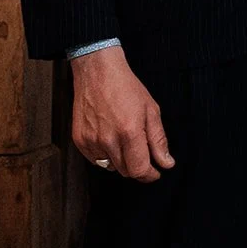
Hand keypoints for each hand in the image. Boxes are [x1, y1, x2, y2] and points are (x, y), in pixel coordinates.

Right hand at [70, 45, 174, 181]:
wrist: (98, 72)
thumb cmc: (126, 88)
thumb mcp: (151, 110)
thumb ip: (158, 140)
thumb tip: (166, 163)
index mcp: (129, 132)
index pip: (139, 170)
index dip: (150, 175)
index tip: (155, 173)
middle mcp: (108, 140)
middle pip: (126, 171)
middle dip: (137, 166)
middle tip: (142, 151)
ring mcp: (91, 141)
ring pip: (111, 167)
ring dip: (121, 161)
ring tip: (125, 140)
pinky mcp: (80, 140)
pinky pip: (95, 159)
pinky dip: (105, 155)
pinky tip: (110, 138)